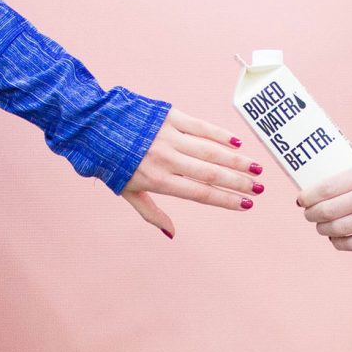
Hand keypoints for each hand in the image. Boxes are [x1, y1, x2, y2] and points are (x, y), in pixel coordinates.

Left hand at [121, 108, 263, 237]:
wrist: (91, 125)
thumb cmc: (109, 161)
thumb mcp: (127, 192)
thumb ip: (152, 214)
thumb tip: (171, 235)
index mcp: (158, 180)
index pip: (200, 193)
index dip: (226, 200)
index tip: (246, 205)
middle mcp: (167, 159)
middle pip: (211, 172)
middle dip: (238, 182)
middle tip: (259, 188)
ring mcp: (169, 136)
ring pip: (210, 150)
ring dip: (236, 160)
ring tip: (256, 168)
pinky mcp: (170, 116)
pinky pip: (200, 126)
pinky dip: (220, 134)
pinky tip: (237, 142)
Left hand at [296, 154, 351, 250]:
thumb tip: (332, 169)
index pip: (326, 187)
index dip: (307, 197)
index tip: (301, 199)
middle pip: (327, 211)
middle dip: (311, 215)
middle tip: (309, 214)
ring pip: (337, 229)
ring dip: (323, 230)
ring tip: (322, 227)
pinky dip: (338, 243)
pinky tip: (337, 238)